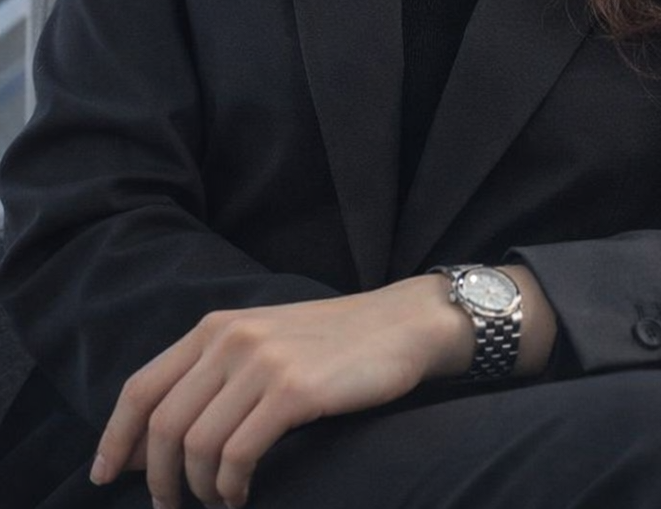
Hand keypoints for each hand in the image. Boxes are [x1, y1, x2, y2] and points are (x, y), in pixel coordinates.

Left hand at [89, 277, 469, 508]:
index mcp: (217, 326)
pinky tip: (242, 496)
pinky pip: (238, 455)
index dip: (115, 438)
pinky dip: (231, 488)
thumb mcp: (262, 343)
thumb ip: (211, 376)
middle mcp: (231, 339)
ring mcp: (262, 363)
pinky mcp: (293, 390)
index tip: (104, 477)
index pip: (141, 387)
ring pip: (196, 446)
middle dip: (157, 479)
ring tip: (219, 502)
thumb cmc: (331, 345)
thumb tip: (153, 440)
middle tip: (172, 507)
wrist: (400, 326)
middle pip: (163, 425)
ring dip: (200, 490)